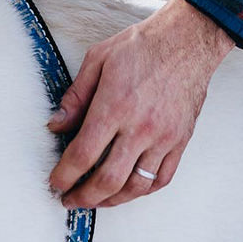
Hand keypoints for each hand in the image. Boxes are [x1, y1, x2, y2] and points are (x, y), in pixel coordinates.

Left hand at [47, 0, 233, 208]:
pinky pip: (161, 178)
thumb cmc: (141, 46)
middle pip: (108, 179)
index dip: (65, 175)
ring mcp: (163, 137)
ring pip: (136, 186)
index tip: (55, 182)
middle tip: (69, 200)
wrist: (186, 40)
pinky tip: (127, 190)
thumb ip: (75, 96)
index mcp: (115, 106)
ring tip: (95, 201)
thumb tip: (56, 125)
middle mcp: (140, 127)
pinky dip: (142, 191)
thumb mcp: (97, 60)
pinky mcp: (180, 141)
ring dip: (111, 200)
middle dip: (84, 196)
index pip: (83, 154)